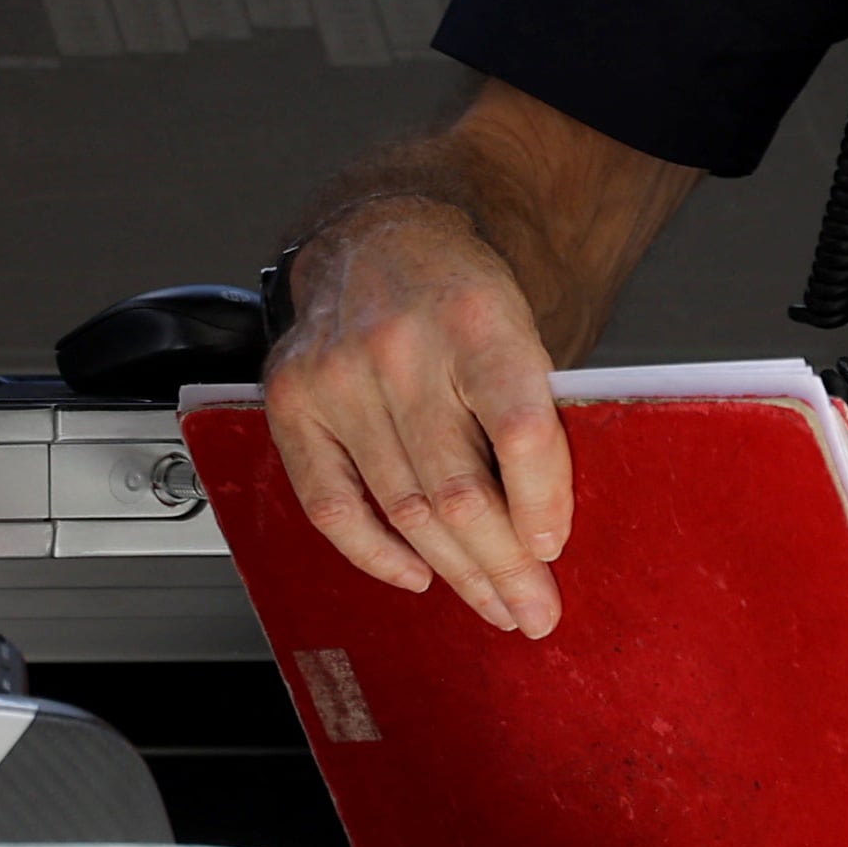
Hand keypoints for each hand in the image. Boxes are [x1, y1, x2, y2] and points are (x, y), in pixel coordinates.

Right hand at [264, 196, 574, 636]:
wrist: (380, 237)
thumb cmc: (465, 297)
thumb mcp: (521, 325)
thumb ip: (533, 407)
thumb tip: (552, 524)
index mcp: (478, 319)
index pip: (520, 428)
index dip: (542, 500)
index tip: (555, 547)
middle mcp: (402, 348)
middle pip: (458, 488)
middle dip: (504, 565)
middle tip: (534, 610)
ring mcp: (339, 375)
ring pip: (403, 507)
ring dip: (454, 572)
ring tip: (492, 605)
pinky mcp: (292, 399)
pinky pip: (331, 504)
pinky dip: (375, 553)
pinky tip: (415, 575)